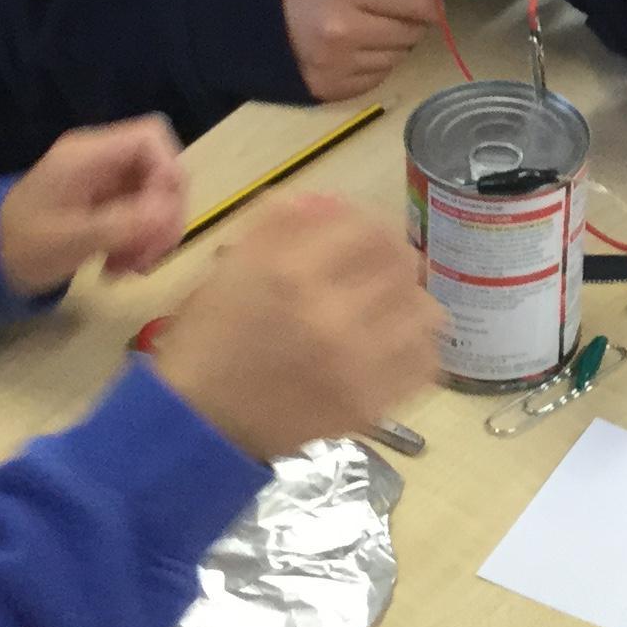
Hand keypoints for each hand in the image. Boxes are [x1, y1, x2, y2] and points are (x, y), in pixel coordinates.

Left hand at [0, 116, 188, 295]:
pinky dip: (140, 242)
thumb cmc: (23, 245)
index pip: (150, 136)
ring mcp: (106, 182)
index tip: (163, 215)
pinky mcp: (107, 204)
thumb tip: (168, 214)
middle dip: (163, 216)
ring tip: (130, 268)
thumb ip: (122, 223)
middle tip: (149, 256)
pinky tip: (120, 267)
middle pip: (160, 170)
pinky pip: (142, 215)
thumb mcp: (72, 238)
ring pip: (156, 197)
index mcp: (88, 154)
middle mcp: (101, 160)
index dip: (168, 170)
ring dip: (153, 235)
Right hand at [141, 192, 442, 462]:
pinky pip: (424, 363)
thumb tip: (329, 203)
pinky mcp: (370, 404)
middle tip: (377, 271)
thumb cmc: (209, 341)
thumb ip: (281, 226)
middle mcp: (331, 313)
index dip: (367, 224)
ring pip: (425, 311)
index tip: (360, 235)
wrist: (201, 423)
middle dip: (391, 259)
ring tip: (390, 309)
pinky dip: (416, 348)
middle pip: (402, 264)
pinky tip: (393, 346)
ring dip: (410, 302)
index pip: (366, 228)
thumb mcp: (231, 268)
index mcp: (290, 273)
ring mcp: (357, 363)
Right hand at [280, 0, 437, 102]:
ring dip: (392, 44)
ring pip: (397, 57)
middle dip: (409, 22)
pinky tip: (351, 51)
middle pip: (410, 33)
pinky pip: (378, 77)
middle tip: (389, 14)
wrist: (245, 23)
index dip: (430, 4)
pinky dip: (374, 64)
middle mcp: (342, 29)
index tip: (431, 4)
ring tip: (364, 31)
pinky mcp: (332, 90)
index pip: (414, 2)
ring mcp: (337, 64)